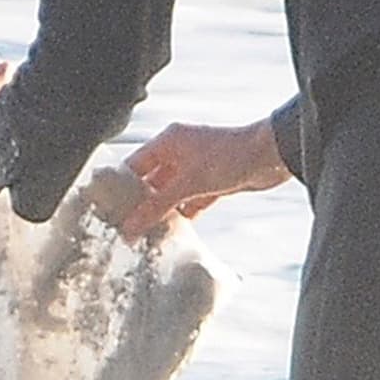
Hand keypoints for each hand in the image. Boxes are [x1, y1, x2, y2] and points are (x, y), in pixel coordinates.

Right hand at [119, 117, 290, 242]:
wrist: (272, 155)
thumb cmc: (230, 156)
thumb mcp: (189, 183)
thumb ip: (158, 206)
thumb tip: (130, 227)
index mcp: (168, 142)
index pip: (133, 166)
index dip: (120, 188)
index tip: (107, 211)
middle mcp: (179, 153)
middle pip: (150, 182)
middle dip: (140, 206)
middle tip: (124, 230)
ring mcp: (196, 168)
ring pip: (170, 195)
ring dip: (160, 213)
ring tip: (144, 237)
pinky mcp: (211, 183)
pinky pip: (189, 202)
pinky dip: (182, 216)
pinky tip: (172, 234)